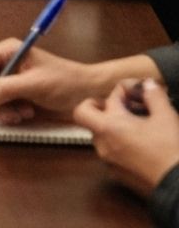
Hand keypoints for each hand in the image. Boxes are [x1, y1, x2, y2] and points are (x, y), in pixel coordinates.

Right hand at [0, 40, 103, 123]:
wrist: (88, 95)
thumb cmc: (67, 82)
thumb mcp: (36, 84)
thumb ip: (8, 88)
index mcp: (8, 51)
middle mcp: (5, 62)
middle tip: (10, 112)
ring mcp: (10, 78)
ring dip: (3, 108)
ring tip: (23, 113)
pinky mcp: (15, 92)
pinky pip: (0, 104)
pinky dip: (9, 112)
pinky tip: (25, 113)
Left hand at [74, 79, 178, 197]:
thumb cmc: (171, 150)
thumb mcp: (165, 116)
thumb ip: (153, 95)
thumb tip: (147, 84)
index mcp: (108, 126)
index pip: (92, 102)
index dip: (114, 94)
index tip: (133, 94)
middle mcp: (102, 144)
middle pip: (90, 119)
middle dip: (106, 109)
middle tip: (127, 108)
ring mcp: (109, 162)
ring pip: (101, 136)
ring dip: (114, 127)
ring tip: (139, 125)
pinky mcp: (119, 176)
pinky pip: (112, 153)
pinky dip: (120, 144)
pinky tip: (142, 143)